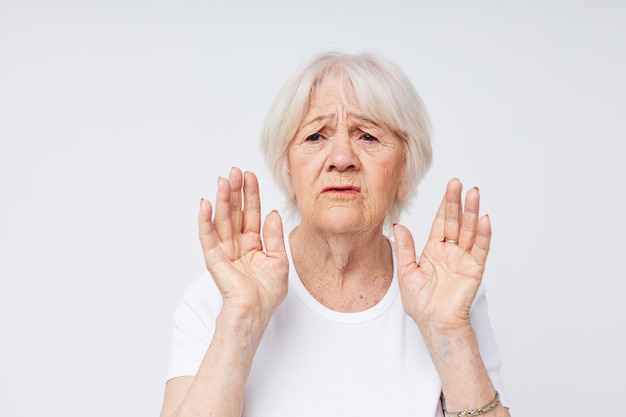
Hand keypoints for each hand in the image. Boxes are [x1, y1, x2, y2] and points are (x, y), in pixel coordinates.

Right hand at [198, 167, 288, 318]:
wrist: (256, 313)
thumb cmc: (267, 293)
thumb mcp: (279, 260)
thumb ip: (274, 236)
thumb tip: (272, 213)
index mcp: (253, 244)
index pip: (251, 213)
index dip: (251, 195)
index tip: (250, 175)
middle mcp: (238, 244)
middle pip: (235, 212)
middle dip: (235, 192)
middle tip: (235, 171)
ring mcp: (225, 251)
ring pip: (222, 220)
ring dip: (221, 200)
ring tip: (223, 180)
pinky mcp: (214, 260)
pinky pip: (207, 237)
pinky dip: (205, 220)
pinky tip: (205, 203)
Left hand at [393, 178, 490, 332]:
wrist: (434, 324)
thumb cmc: (420, 303)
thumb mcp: (407, 272)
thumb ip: (405, 248)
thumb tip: (399, 225)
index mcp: (434, 251)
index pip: (441, 222)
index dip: (445, 205)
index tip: (449, 187)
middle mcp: (450, 252)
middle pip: (456, 222)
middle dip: (457, 202)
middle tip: (458, 183)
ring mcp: (464, 259)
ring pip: (469, 231)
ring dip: (472, 212)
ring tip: (473, 193)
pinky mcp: (474, 269)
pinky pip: (479, 249)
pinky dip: (483, 234)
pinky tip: (484, 219)